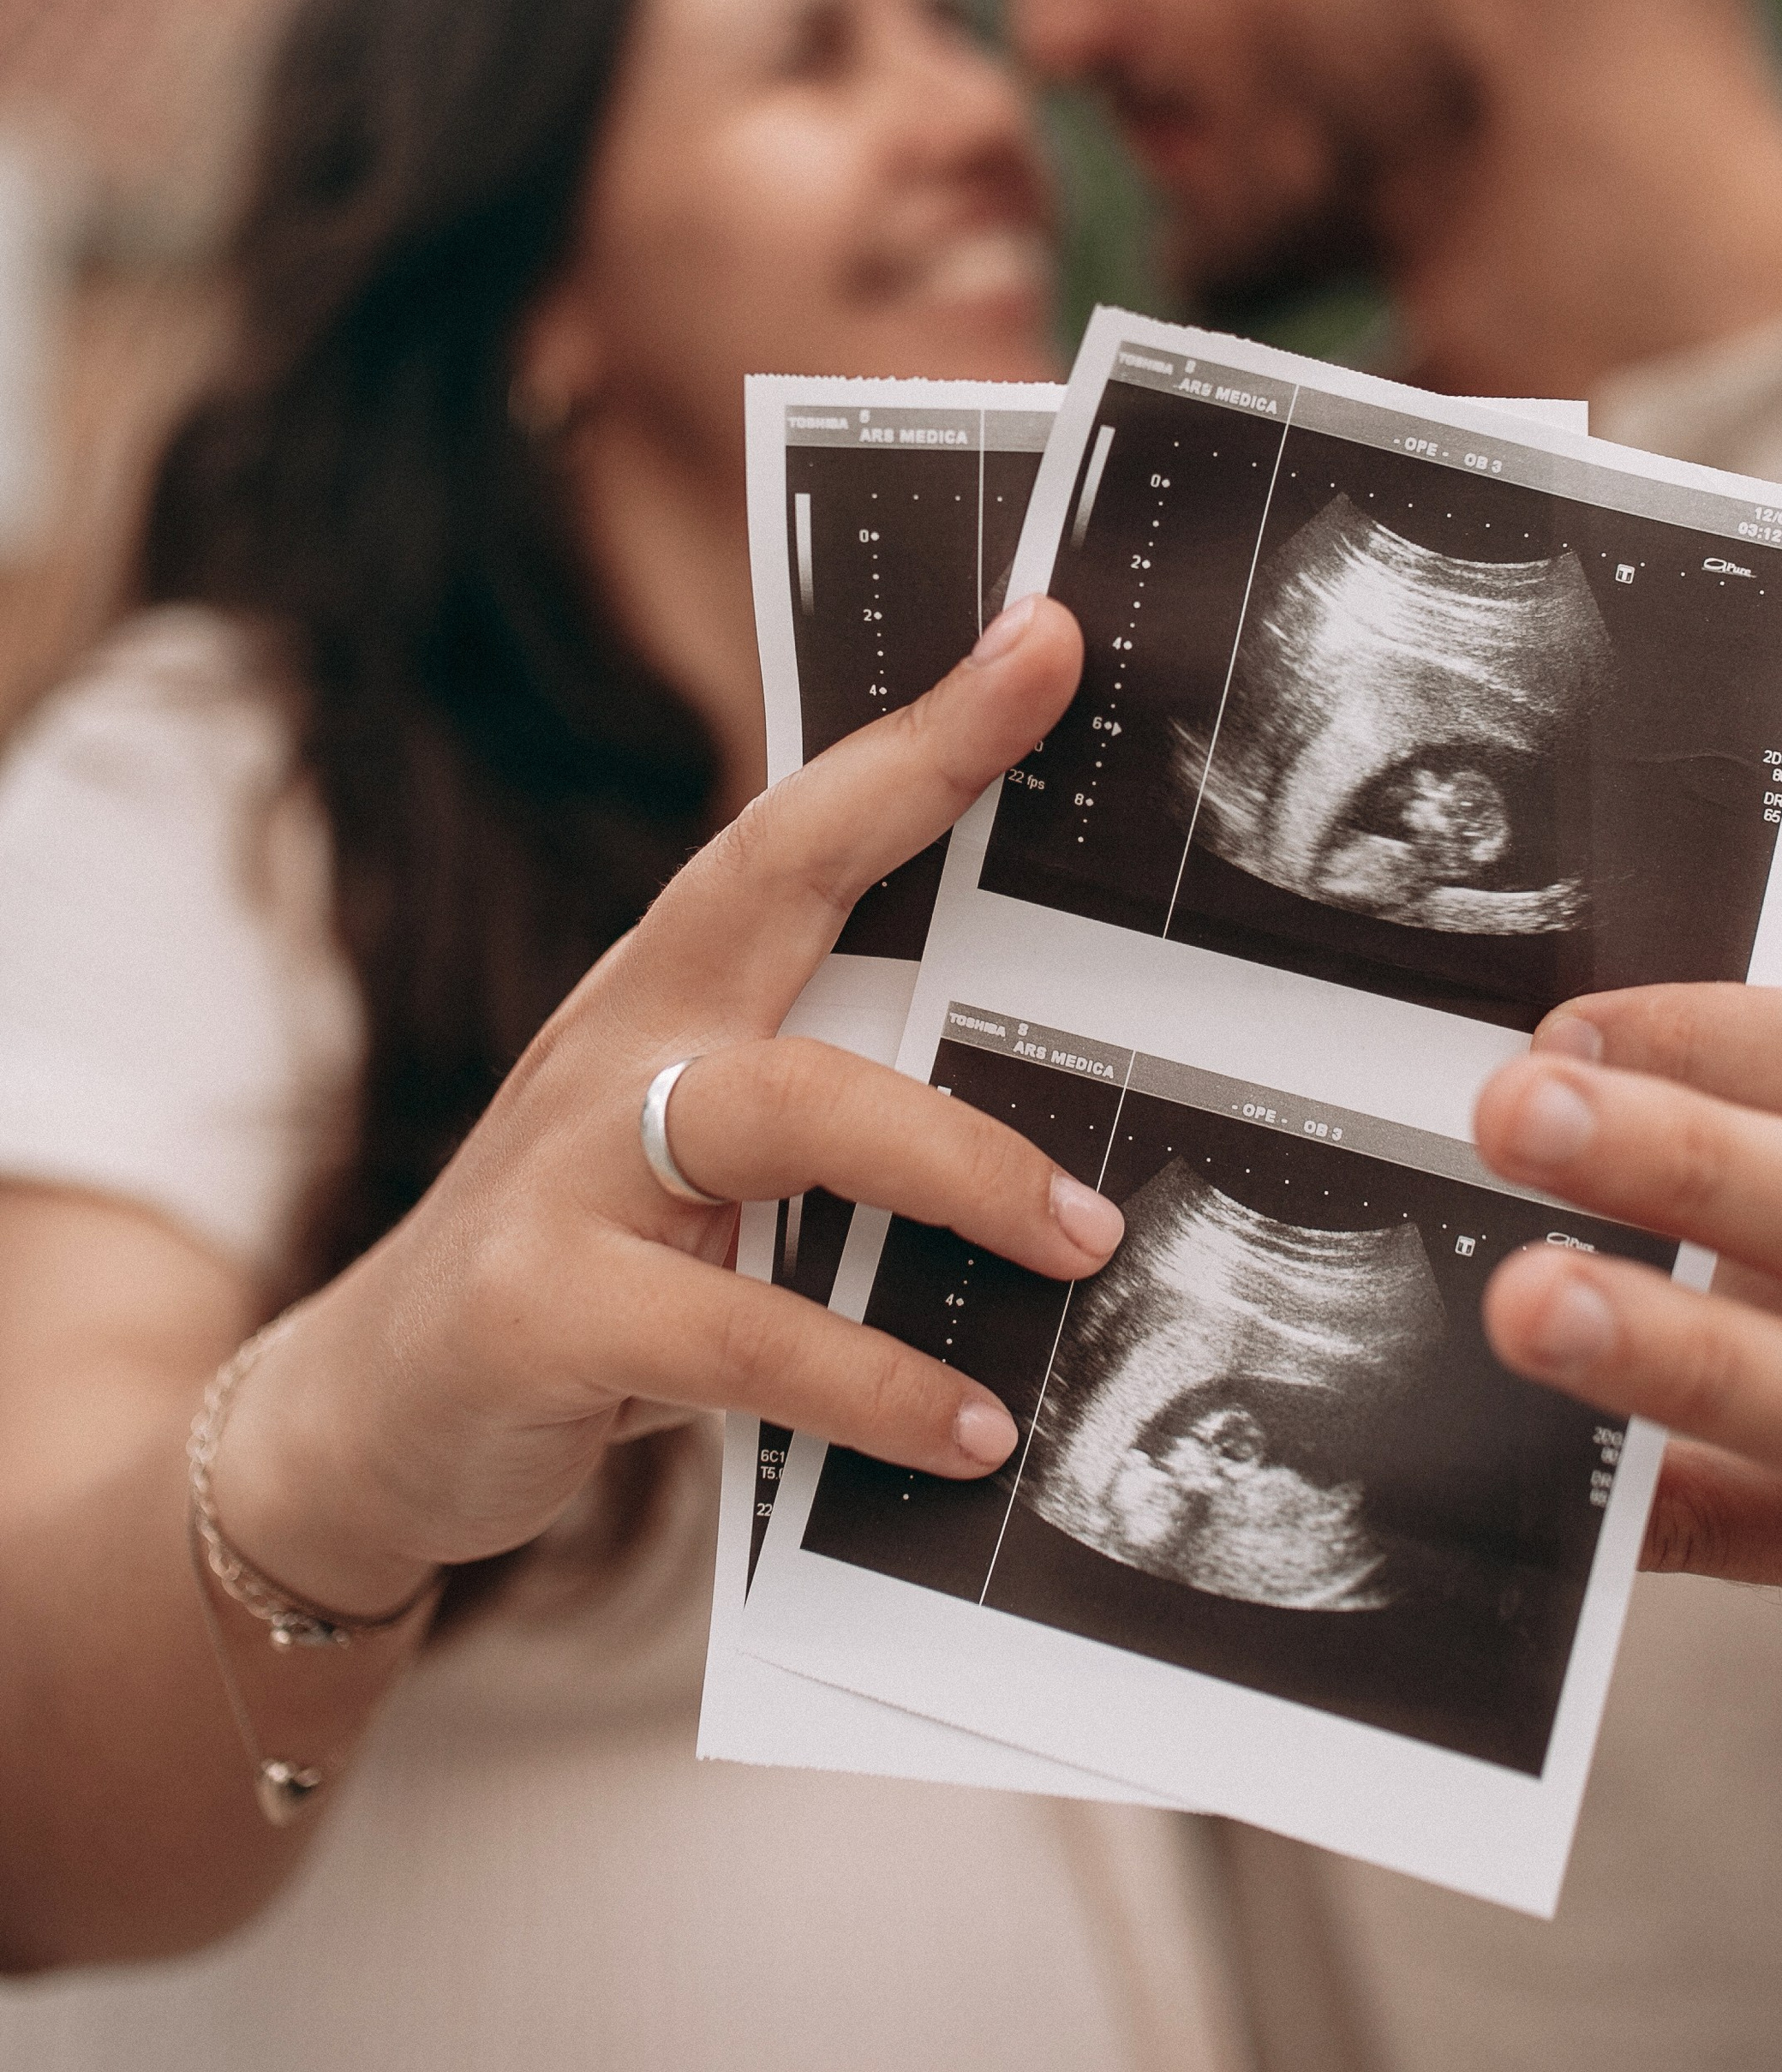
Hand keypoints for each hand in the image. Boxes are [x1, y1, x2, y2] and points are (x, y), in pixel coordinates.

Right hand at [215, 596, 1117, 1614]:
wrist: (371, 1423)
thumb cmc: (590, 1270)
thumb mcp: (701, 1166)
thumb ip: (837, 1115)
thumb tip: (1066, 1104)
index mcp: (669, 990)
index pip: (802, 826)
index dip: (925, 733)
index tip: (1047, 640)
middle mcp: (615, 1044)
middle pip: (776, 897)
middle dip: (940, 861)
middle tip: (1120, 890)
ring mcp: (564, 1169)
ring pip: (783, 1110)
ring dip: (960, 1172)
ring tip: (1087, 1241)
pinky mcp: (536, 1312)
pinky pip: (736, 1336)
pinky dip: (869, 1383)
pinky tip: (969, 1431)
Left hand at [1473, 982, 1781, 1654]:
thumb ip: (1759, 1099)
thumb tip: (1555, 1074)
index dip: (1721, 1038)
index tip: (1564, 1035)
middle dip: (1689, 1165)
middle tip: (1520, 1120)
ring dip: (1680, 1353)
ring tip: (1531, 1303)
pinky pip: (1771, 1542)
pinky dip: (1659, 1502)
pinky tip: (1566, 1471)